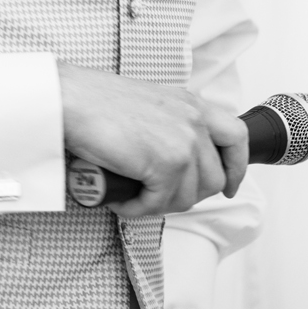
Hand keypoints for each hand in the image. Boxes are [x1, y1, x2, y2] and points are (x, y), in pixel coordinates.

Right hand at [58, 66, 247, 217]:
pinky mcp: (166, 164)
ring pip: (190, 197)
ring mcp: (183, 142)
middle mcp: (193, 119)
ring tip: (132, 196)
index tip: (228, 185)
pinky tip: (121, 200)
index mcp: (190, 103)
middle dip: (188, 195)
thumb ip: (169, 124)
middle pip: (215, 177)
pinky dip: (138, 209)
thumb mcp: (148, 104)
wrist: (70, 99)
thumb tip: (172, 162)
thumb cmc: (94, 100)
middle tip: (158, 196)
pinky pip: (160, 204)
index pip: (237, 137)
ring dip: (160, 204)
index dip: (237, 167)